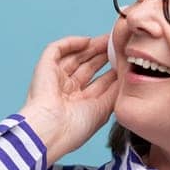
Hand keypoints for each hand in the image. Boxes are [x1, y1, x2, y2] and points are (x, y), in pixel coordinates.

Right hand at [20, 34, 119, 162]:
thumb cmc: (75, 128)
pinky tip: (87, 41)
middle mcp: (67, 91)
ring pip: (74, 56)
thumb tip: (125, 74)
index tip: (126, 61)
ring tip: (109, 39)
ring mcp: (55, 78)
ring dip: (91, 46)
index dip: (112, 70)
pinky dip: (71, 43)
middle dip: (103, 55)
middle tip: (119, 44)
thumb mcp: (103, 109)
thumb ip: (115, 90)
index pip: (98, 81)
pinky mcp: (44, 68)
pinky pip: (57, 49)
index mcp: (79, 104)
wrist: (51, 130)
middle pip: (87, 66)